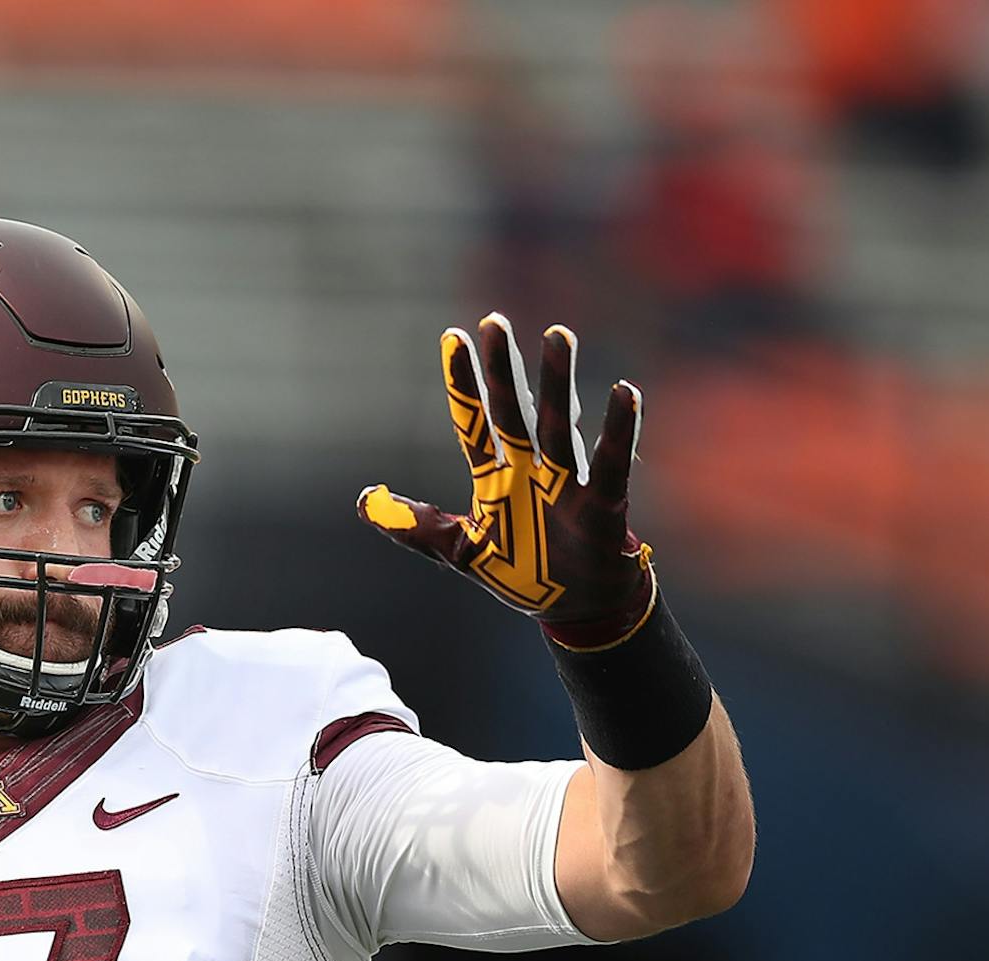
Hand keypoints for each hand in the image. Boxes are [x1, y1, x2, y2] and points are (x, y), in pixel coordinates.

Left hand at [358, 314, 655, 649]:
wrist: (576, 610)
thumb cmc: (524, 573)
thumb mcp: (459, 551)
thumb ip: (415, 526)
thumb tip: (363, 501)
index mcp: (496, 477)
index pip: (473, 422)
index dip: (462, 383)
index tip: (452, 337)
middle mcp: (530, 469)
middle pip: (513, 411)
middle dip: (503, 369)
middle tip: (495, 322)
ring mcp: (566, 483)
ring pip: (559, 425)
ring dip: (559, 382)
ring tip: (558, 337)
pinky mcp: (602, 504)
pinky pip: (611, 463)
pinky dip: (620, 430)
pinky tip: (625, 393)